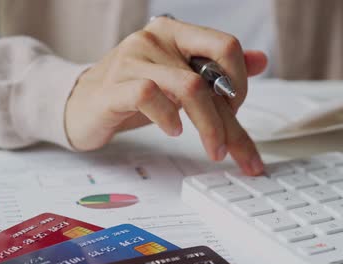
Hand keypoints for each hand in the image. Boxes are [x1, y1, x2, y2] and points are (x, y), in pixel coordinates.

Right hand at [64, 17, 267, 174]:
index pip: (226, 46)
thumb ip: (218, 71)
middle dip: (230, 121)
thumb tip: (261, 60)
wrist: (81, 103)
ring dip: (209, 126)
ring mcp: (132, 59)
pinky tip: (173, 130)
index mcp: (176, 33)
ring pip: (189, 87)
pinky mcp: (113, 86)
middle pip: (210, 76)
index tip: (235, 113)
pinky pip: (149, 95)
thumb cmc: (133, 92)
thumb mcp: (180, 80)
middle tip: (236, 150)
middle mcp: (155, 38)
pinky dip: (168, 117)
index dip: (240, 83)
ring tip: (213, 149)